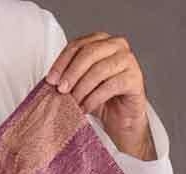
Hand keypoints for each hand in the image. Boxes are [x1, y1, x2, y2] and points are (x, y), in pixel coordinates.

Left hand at [45, 33, 156, 159]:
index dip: (62, 62)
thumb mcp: (80, 85)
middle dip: (72, 73)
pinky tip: (85, 108)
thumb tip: (50, 81)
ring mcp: (128, 60)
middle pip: (89, 53)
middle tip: (61, 90)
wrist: (121, 120)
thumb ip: (69, 77)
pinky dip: (94, 98)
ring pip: (100, 69)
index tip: (51, 80)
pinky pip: (111, 85)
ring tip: (73, 102)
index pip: (78, 45)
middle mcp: (116, 45)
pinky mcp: (135, 78)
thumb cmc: (101, 100)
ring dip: (82, 88)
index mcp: (101, 41)